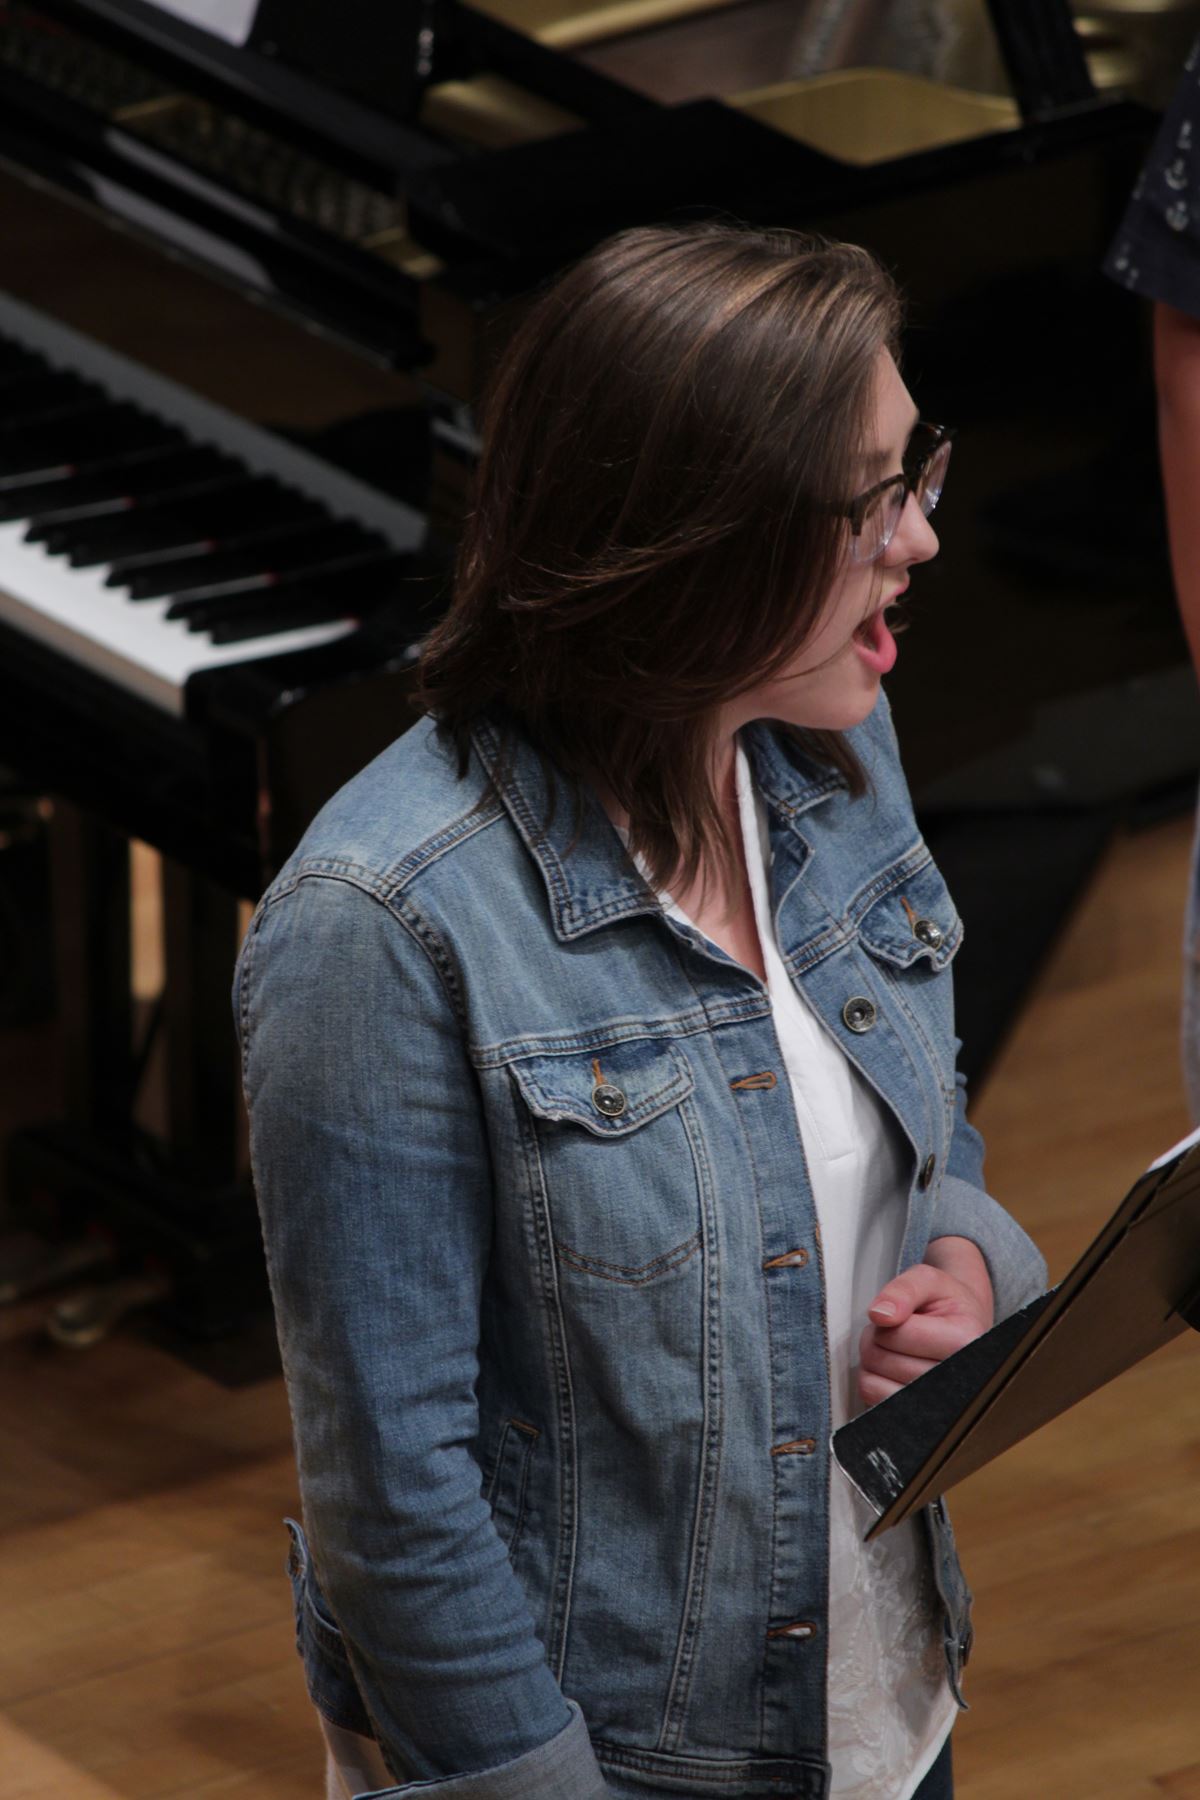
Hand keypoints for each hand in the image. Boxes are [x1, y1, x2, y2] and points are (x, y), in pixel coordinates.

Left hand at [857, 1235, 993, 1408]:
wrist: (960, 1326)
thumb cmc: (944, 1304)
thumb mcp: (927, 1281)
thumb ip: (903, 1290)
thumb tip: (880, 1314)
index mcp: (966, 1342)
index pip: (898, 1334)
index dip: (888, 1319)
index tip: (906, 1315)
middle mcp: (958, 1381)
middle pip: (881, 1359)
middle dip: (878, 1339)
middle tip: (898, 1329)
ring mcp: (938, 1407)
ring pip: (873, 1384)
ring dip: (874, 1362)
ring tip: (898, 1349)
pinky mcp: (918, 1420)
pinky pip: (873, 1402)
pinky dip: (874, 1381)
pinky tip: (894, 1370)